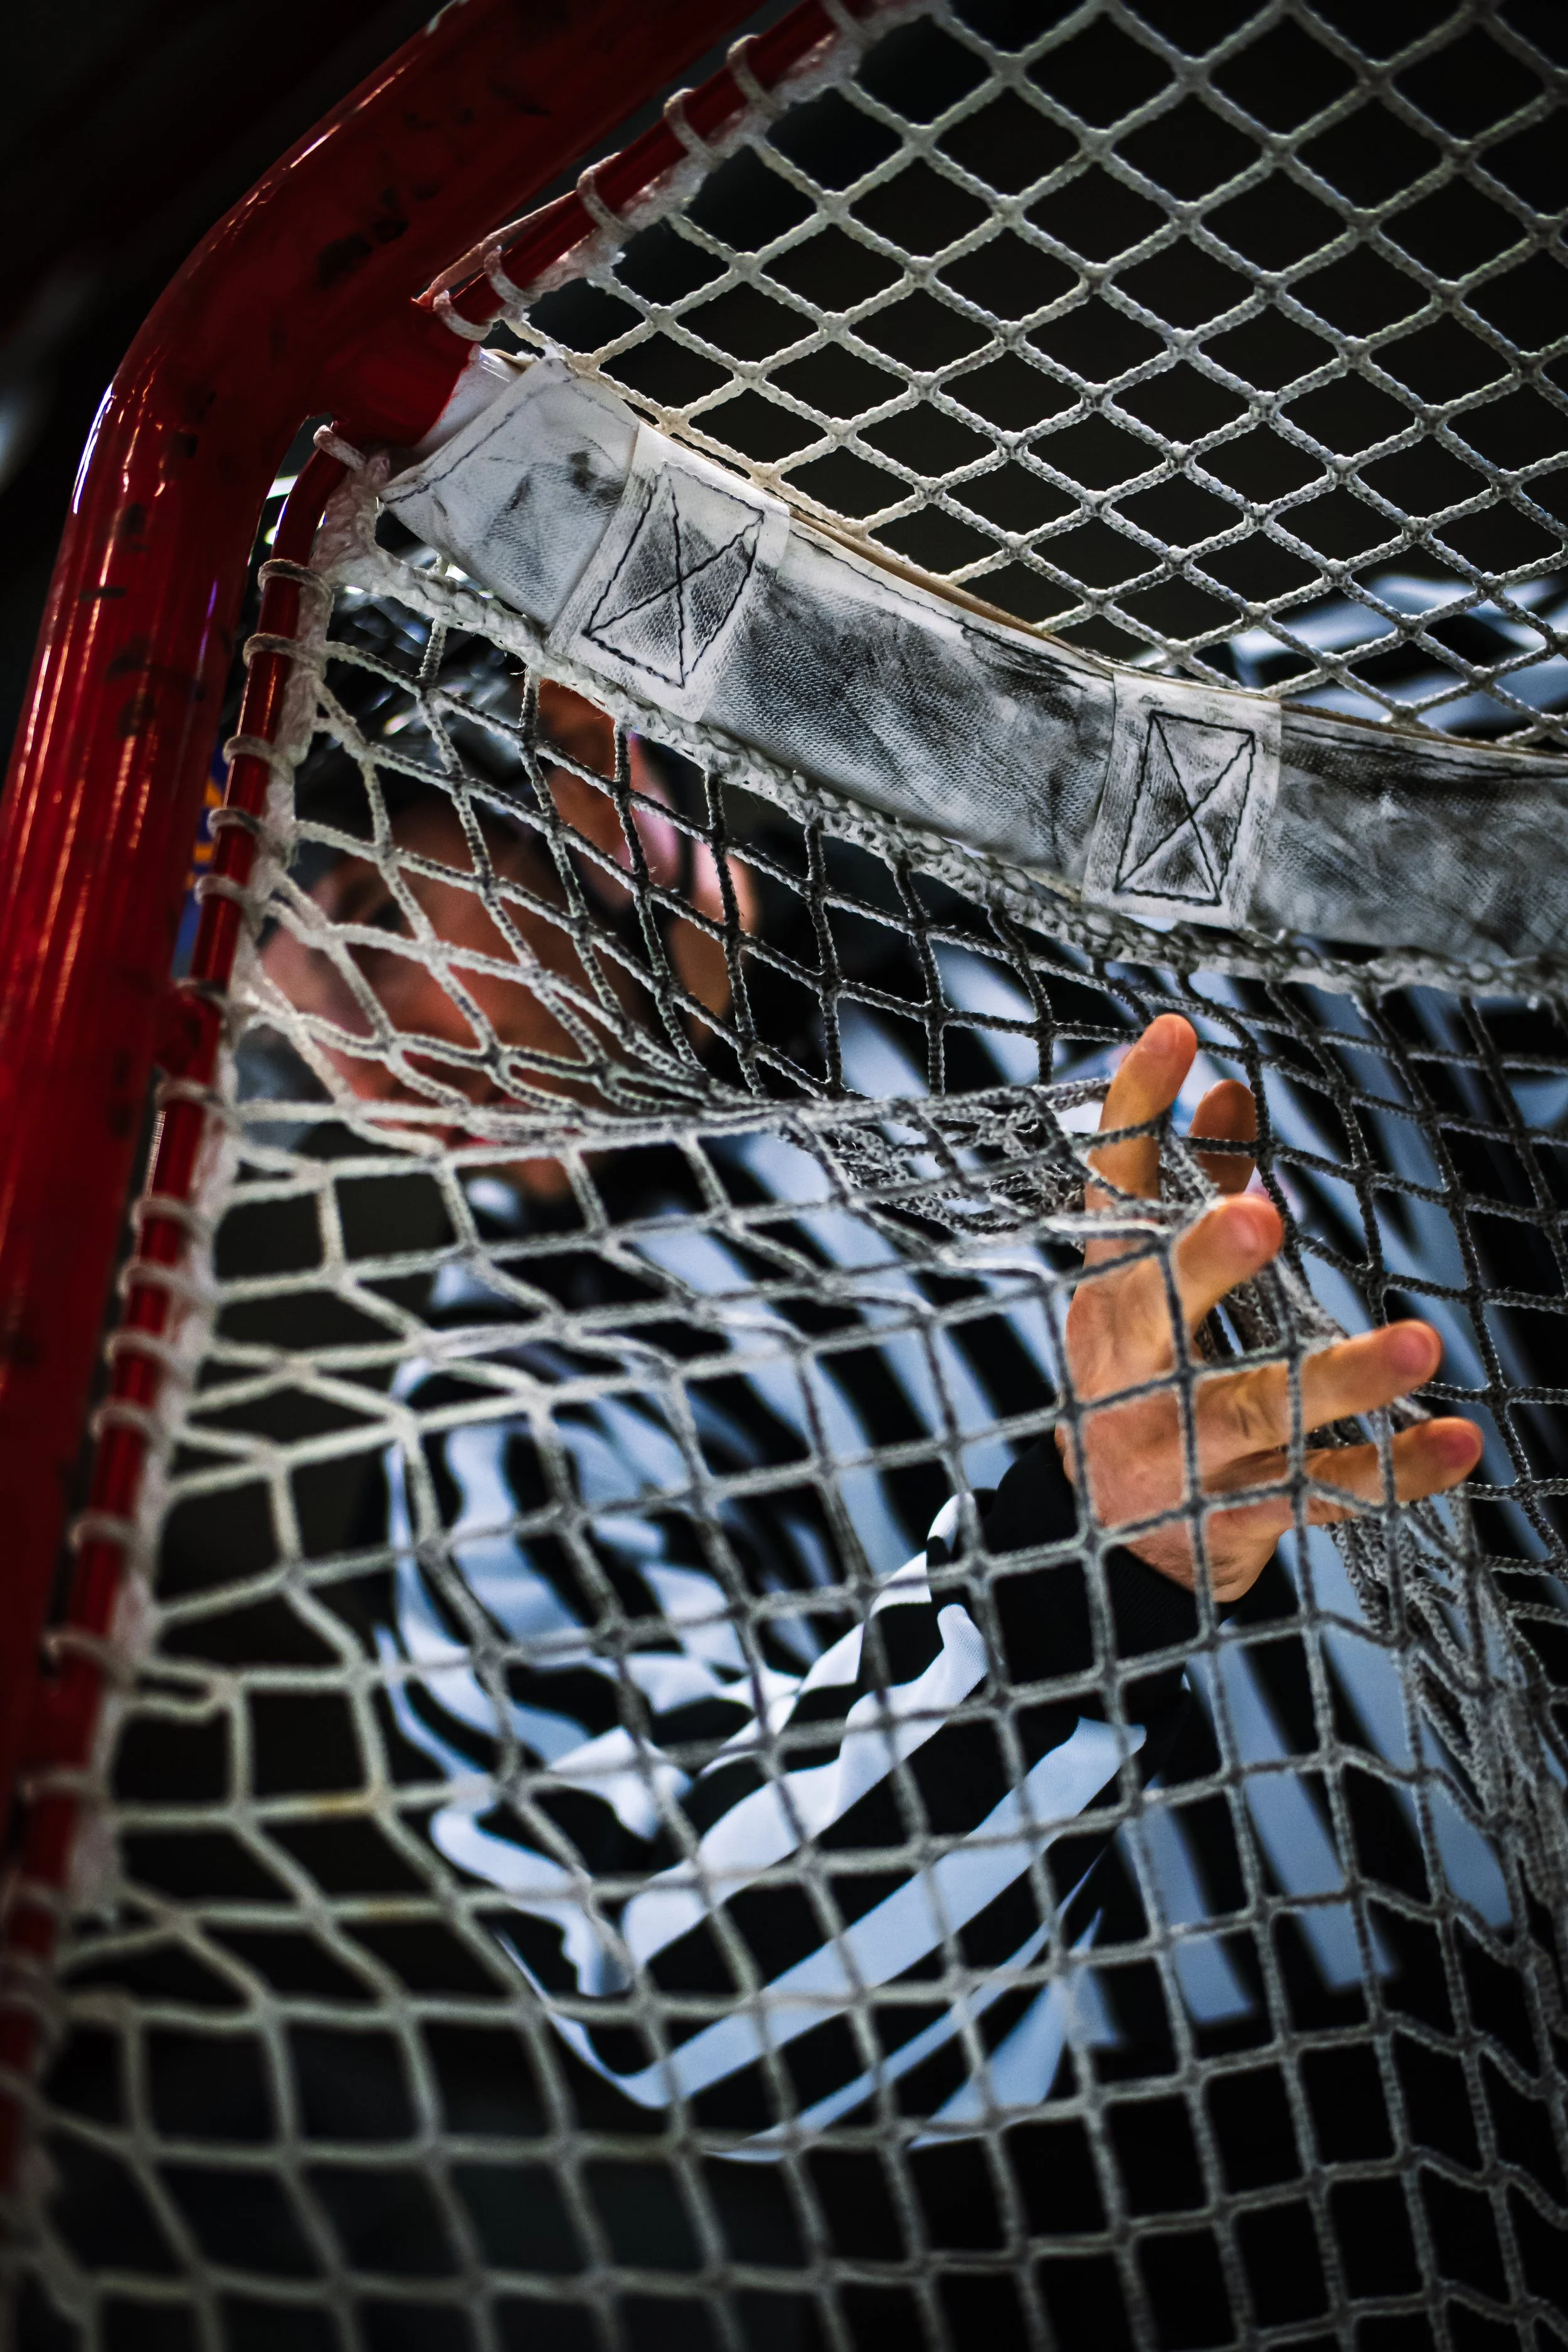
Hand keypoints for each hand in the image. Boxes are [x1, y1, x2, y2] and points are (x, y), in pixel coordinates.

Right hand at [1056, 1015, 1481, 1602]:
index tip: (1174, 1034)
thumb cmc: (1138, 1374)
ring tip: (1418, 1344)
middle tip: (1260, 1216)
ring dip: (1344, 1379)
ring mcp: (1190, 1447)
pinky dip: (1395, 1471)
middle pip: (1168, 1315)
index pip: (1114, 1194)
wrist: (1107, 1535)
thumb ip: (1193, 1189)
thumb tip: (1226, 1090)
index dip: (1135, 1115)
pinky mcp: (1246, 1509)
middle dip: (1209, 1267)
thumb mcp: (1145, 1285)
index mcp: (1111, 1297)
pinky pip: (1329, 1494)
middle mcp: (1137, 1370)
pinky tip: (1459, 1442)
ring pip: (1265, 1412)